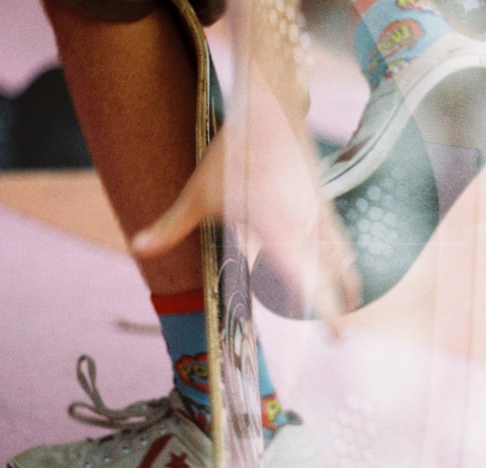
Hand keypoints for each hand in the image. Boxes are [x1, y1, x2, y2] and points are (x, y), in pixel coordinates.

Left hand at [131, 75, 360, 331]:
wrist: (269, 110)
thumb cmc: (234, 154)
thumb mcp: (199, 193)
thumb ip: (172, 225)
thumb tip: (136, 247)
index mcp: (277, 230)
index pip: (304, 278)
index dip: (322, 306)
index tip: (335, 331)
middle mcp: (302, 225)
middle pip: (327, 275)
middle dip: (336, 308)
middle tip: (341, 340)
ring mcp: (316, 212)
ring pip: (338, 255)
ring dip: (344, 281)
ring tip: (348, 305)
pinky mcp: (320, 199)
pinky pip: (337, 235)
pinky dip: (342, 254)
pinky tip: (345, 263)